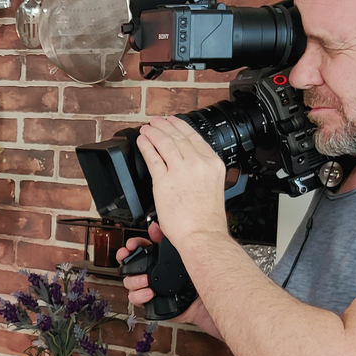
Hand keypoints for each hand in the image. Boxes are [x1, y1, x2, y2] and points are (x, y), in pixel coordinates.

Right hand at [115, 223, 217, 332]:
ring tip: (144, 281)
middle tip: (129, 261)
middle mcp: (162, 277)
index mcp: (168, 262)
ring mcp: (160, 292)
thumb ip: (173, 240)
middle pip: (134, 269)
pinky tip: (149, 293)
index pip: (144, 252)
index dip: (133, 248)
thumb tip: (157, 227)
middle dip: (129, 265)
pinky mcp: (162, 307)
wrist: (221, 302)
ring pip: (133, 286)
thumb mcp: (190, 255)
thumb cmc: (212, 279)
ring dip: (134, 282)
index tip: (130, 247)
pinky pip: (143, 304)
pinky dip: (140, 298)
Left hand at [136, 116, 229, 242]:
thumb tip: (189, 168)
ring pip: (164, 143)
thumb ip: (202, 173)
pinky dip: (146, 147)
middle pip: (177, 137)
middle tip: (156, 121)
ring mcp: (180, 170)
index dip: (181, 126)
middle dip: (164, 126)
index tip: (173, 121)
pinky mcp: (163, 181)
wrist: (202, 234)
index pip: (194, 137)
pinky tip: (142, 141)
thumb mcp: (212, 186)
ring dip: (153, 133)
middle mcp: (198, 163)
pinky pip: (152, 158)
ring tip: (146, 129)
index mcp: (212, 164)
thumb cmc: (206, 219)